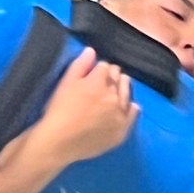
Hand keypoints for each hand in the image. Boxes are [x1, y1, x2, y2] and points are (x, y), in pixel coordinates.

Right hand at [31, 48, 138, 167]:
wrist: (59, 141)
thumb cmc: (59, 110)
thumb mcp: (65, 83)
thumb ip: (80, 65)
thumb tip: (92, 51)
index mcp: (99, 80)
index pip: (105, 66)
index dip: (98, 70)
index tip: (93, 76)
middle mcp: (113, 94)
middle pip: (119, 77)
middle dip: (111, 77)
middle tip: (102, 85)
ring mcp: (120, 112)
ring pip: (127, 92)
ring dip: (122, 89)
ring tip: (113, 94)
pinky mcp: (122, 129)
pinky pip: (134, 112)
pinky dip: (131, 107)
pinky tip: (125, 107)